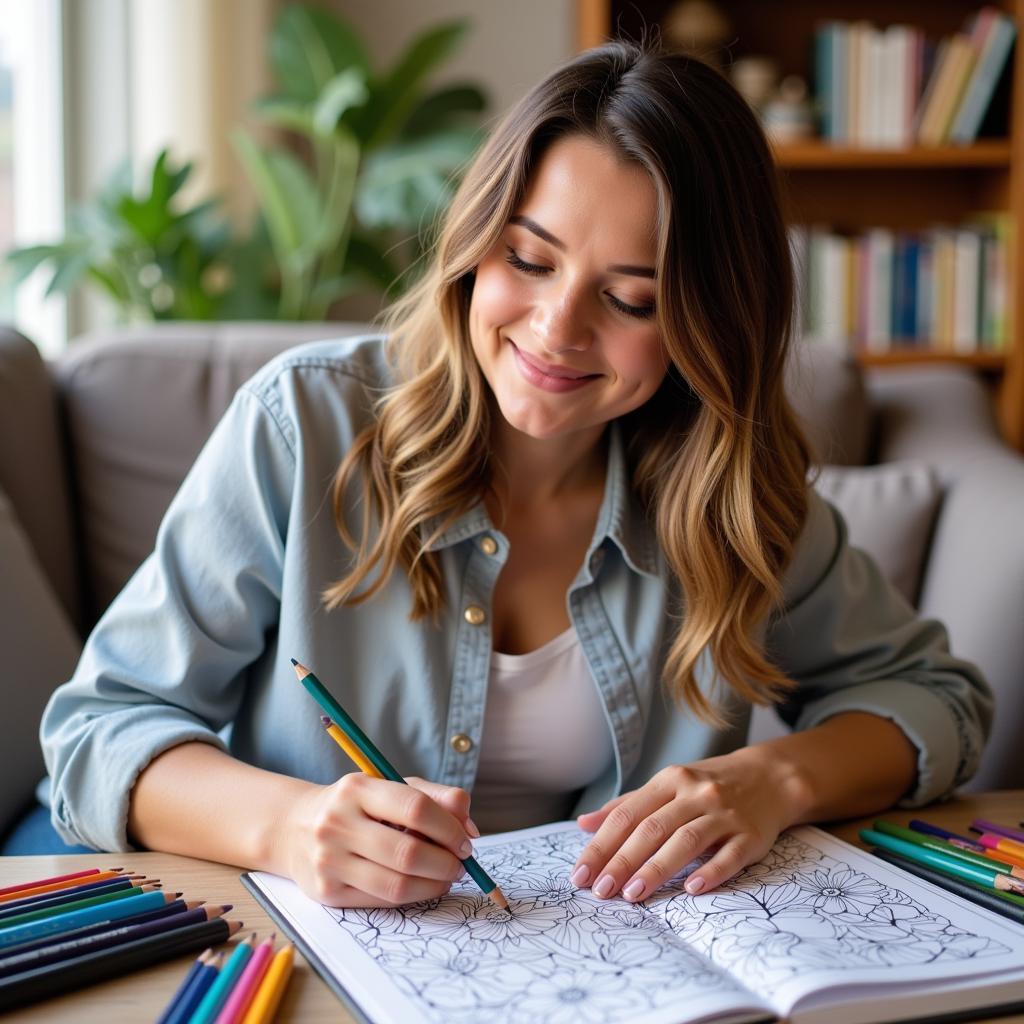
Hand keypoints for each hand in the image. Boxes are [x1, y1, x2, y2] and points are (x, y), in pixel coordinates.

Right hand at [282, 775, 479, 907]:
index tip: (465, 840)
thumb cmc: (357, 806)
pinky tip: (420, 885)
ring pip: (396, 884)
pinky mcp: (326, 892)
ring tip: (445, 877)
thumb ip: (436, 798)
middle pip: (408, 852)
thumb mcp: (391, 787)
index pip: (415, 808)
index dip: (449, 828)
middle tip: (459, 864)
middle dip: (445, 862)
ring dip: (433, 885)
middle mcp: (337, 823)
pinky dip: (411, 896)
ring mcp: (328, 860)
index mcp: (357, 788)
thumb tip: (470, 828)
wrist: (295, 828)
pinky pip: (381, 901)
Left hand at [570, 748, 807, 901]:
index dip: (602, 845)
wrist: (769, 778)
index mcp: (669, 780)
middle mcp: (695, 793)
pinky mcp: (751, 836)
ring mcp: (724, 814)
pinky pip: (729, 856)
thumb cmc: (707, 787)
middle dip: (622, 861)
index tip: (581, 874)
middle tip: (600, 891)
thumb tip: (584, 824)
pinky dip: (711, 872)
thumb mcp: (667, 786)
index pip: (627, 815)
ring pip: (686, 841)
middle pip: (652, 829)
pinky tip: (692, 889)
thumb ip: (627, 806)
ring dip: (656, 869)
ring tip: (632, 894)